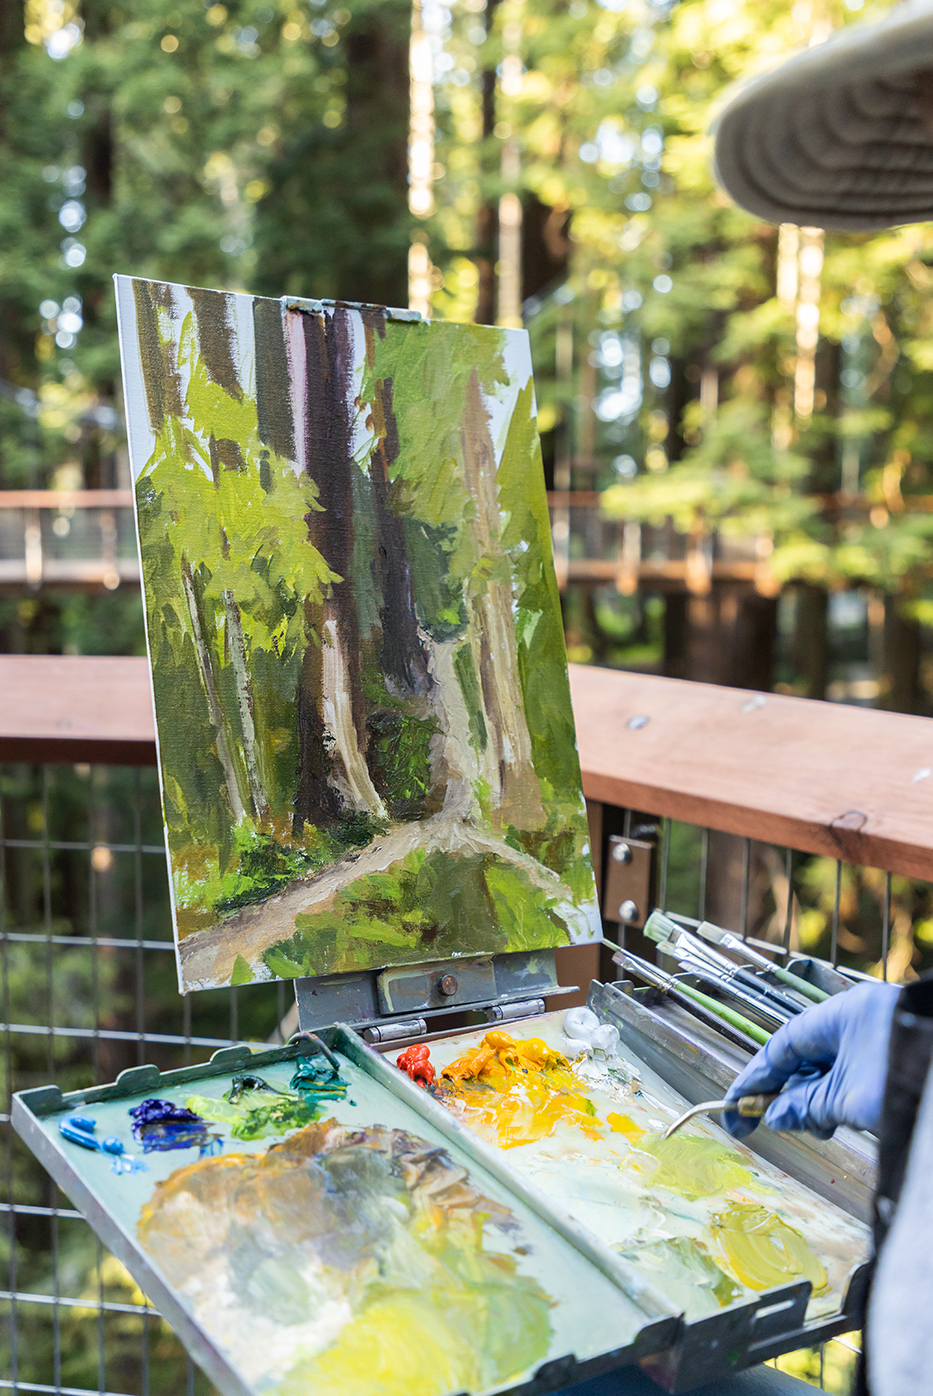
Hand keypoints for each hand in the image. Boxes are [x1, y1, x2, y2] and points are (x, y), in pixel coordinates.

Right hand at [722, 980, 899, 1139]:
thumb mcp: (852, 1101)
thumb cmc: (912, 1082)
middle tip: (771, 1124)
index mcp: (843, 1014)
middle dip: (787, 1090)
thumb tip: (775, 1115)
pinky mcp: (896, 1054)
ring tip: (818, 1126)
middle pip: (806, 1054)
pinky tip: (837, 1119)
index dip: (754, 1076)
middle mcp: (860, 1018)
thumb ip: (809, 1106)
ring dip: (815, 1098)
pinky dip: (839, 1096)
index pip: (783, 1044)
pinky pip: (853, 1073)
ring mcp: (881, 1035)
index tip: (732, 1106)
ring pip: (830, 1066)